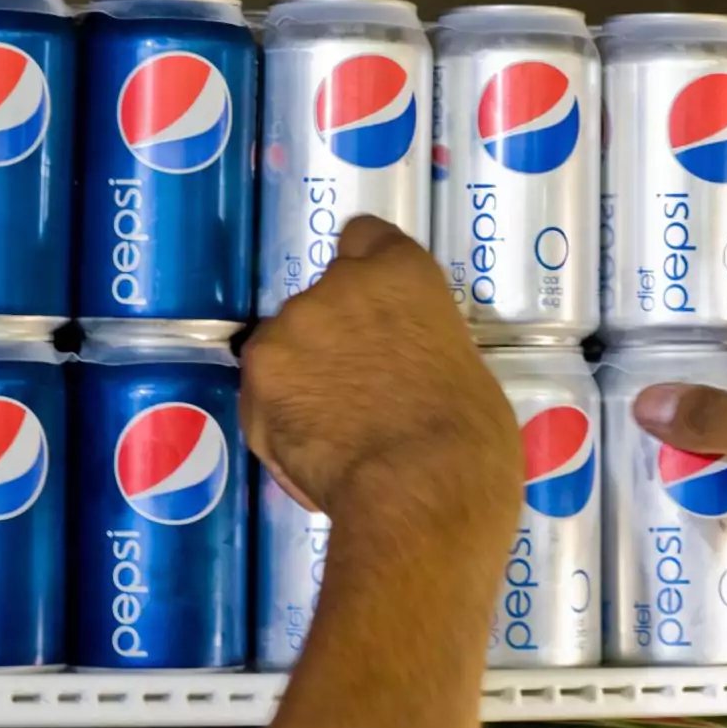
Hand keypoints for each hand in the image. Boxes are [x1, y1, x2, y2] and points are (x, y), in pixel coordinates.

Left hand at [240, 217, 519, 541]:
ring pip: (287, 347)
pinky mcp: (256, 382)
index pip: (366, 236)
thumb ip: (419, 345)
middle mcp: (338, 286)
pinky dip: (281, 418)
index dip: (368, 273)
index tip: (375, 310)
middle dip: (334, 335)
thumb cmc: (470, 437)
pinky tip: (314, 454)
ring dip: (304, 376)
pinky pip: (265, 396)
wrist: (420, 491)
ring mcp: (289, 331)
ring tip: (334, 431)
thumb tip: (403, 368)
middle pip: (324, 298)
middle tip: (360, 388)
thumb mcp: (461, 366)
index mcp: (402, 274)